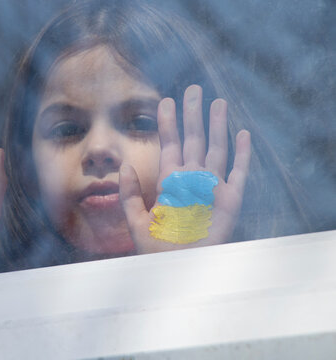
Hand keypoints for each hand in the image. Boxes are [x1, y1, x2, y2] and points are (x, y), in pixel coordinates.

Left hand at [120, 85, 250, 253]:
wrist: (180, 269)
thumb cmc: (158, 249)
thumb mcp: (136, 220)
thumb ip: (128, 193)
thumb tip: (122, 164)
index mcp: (170, 181)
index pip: (169, 144)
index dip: (167, 123)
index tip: (164, 101)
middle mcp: (192, 179)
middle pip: (193, 139)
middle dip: (193, 114)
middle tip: (193, 89)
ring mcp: (212, 187)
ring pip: (216, 148)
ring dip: (218, 126)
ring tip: (218, 102)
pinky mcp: (230, 200)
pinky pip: (238, 173)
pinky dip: (242, 155)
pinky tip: (242, 135)